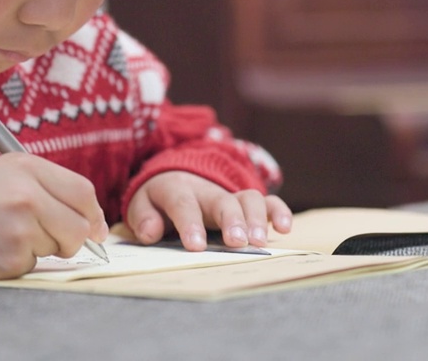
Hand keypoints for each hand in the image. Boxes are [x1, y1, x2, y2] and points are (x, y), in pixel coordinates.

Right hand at [0, 154, 108, 279]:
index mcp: (27, 167)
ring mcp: (20, 228)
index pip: (82, 192)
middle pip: (79, 226)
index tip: (94, 228)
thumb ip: (48, 187)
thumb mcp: (6, 171)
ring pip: (58, 247)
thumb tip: (93, 224)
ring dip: (42, 247)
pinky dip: (21, 260)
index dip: (93, 213)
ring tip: (8, 233)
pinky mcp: (11, 256)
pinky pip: (34, 264)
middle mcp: (27, 195)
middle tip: (56, 238)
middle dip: (73, 238)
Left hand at [125, 171, 291, 249]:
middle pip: (221, 200)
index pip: (182, 204)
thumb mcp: (142, 206)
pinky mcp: (245, 202)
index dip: (189, 224)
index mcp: (176, 189)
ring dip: (256, 219)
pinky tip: (285, 229)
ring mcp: (228, 195)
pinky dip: (278, 211)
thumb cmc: (158, 202)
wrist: (174, 181)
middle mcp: (206, 190)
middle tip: (237, 243)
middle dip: (231, 220)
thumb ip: (144, 218)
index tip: (195, 246)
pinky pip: (267, 201)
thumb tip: (151, 232)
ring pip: (248, 199)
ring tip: (260, 243)